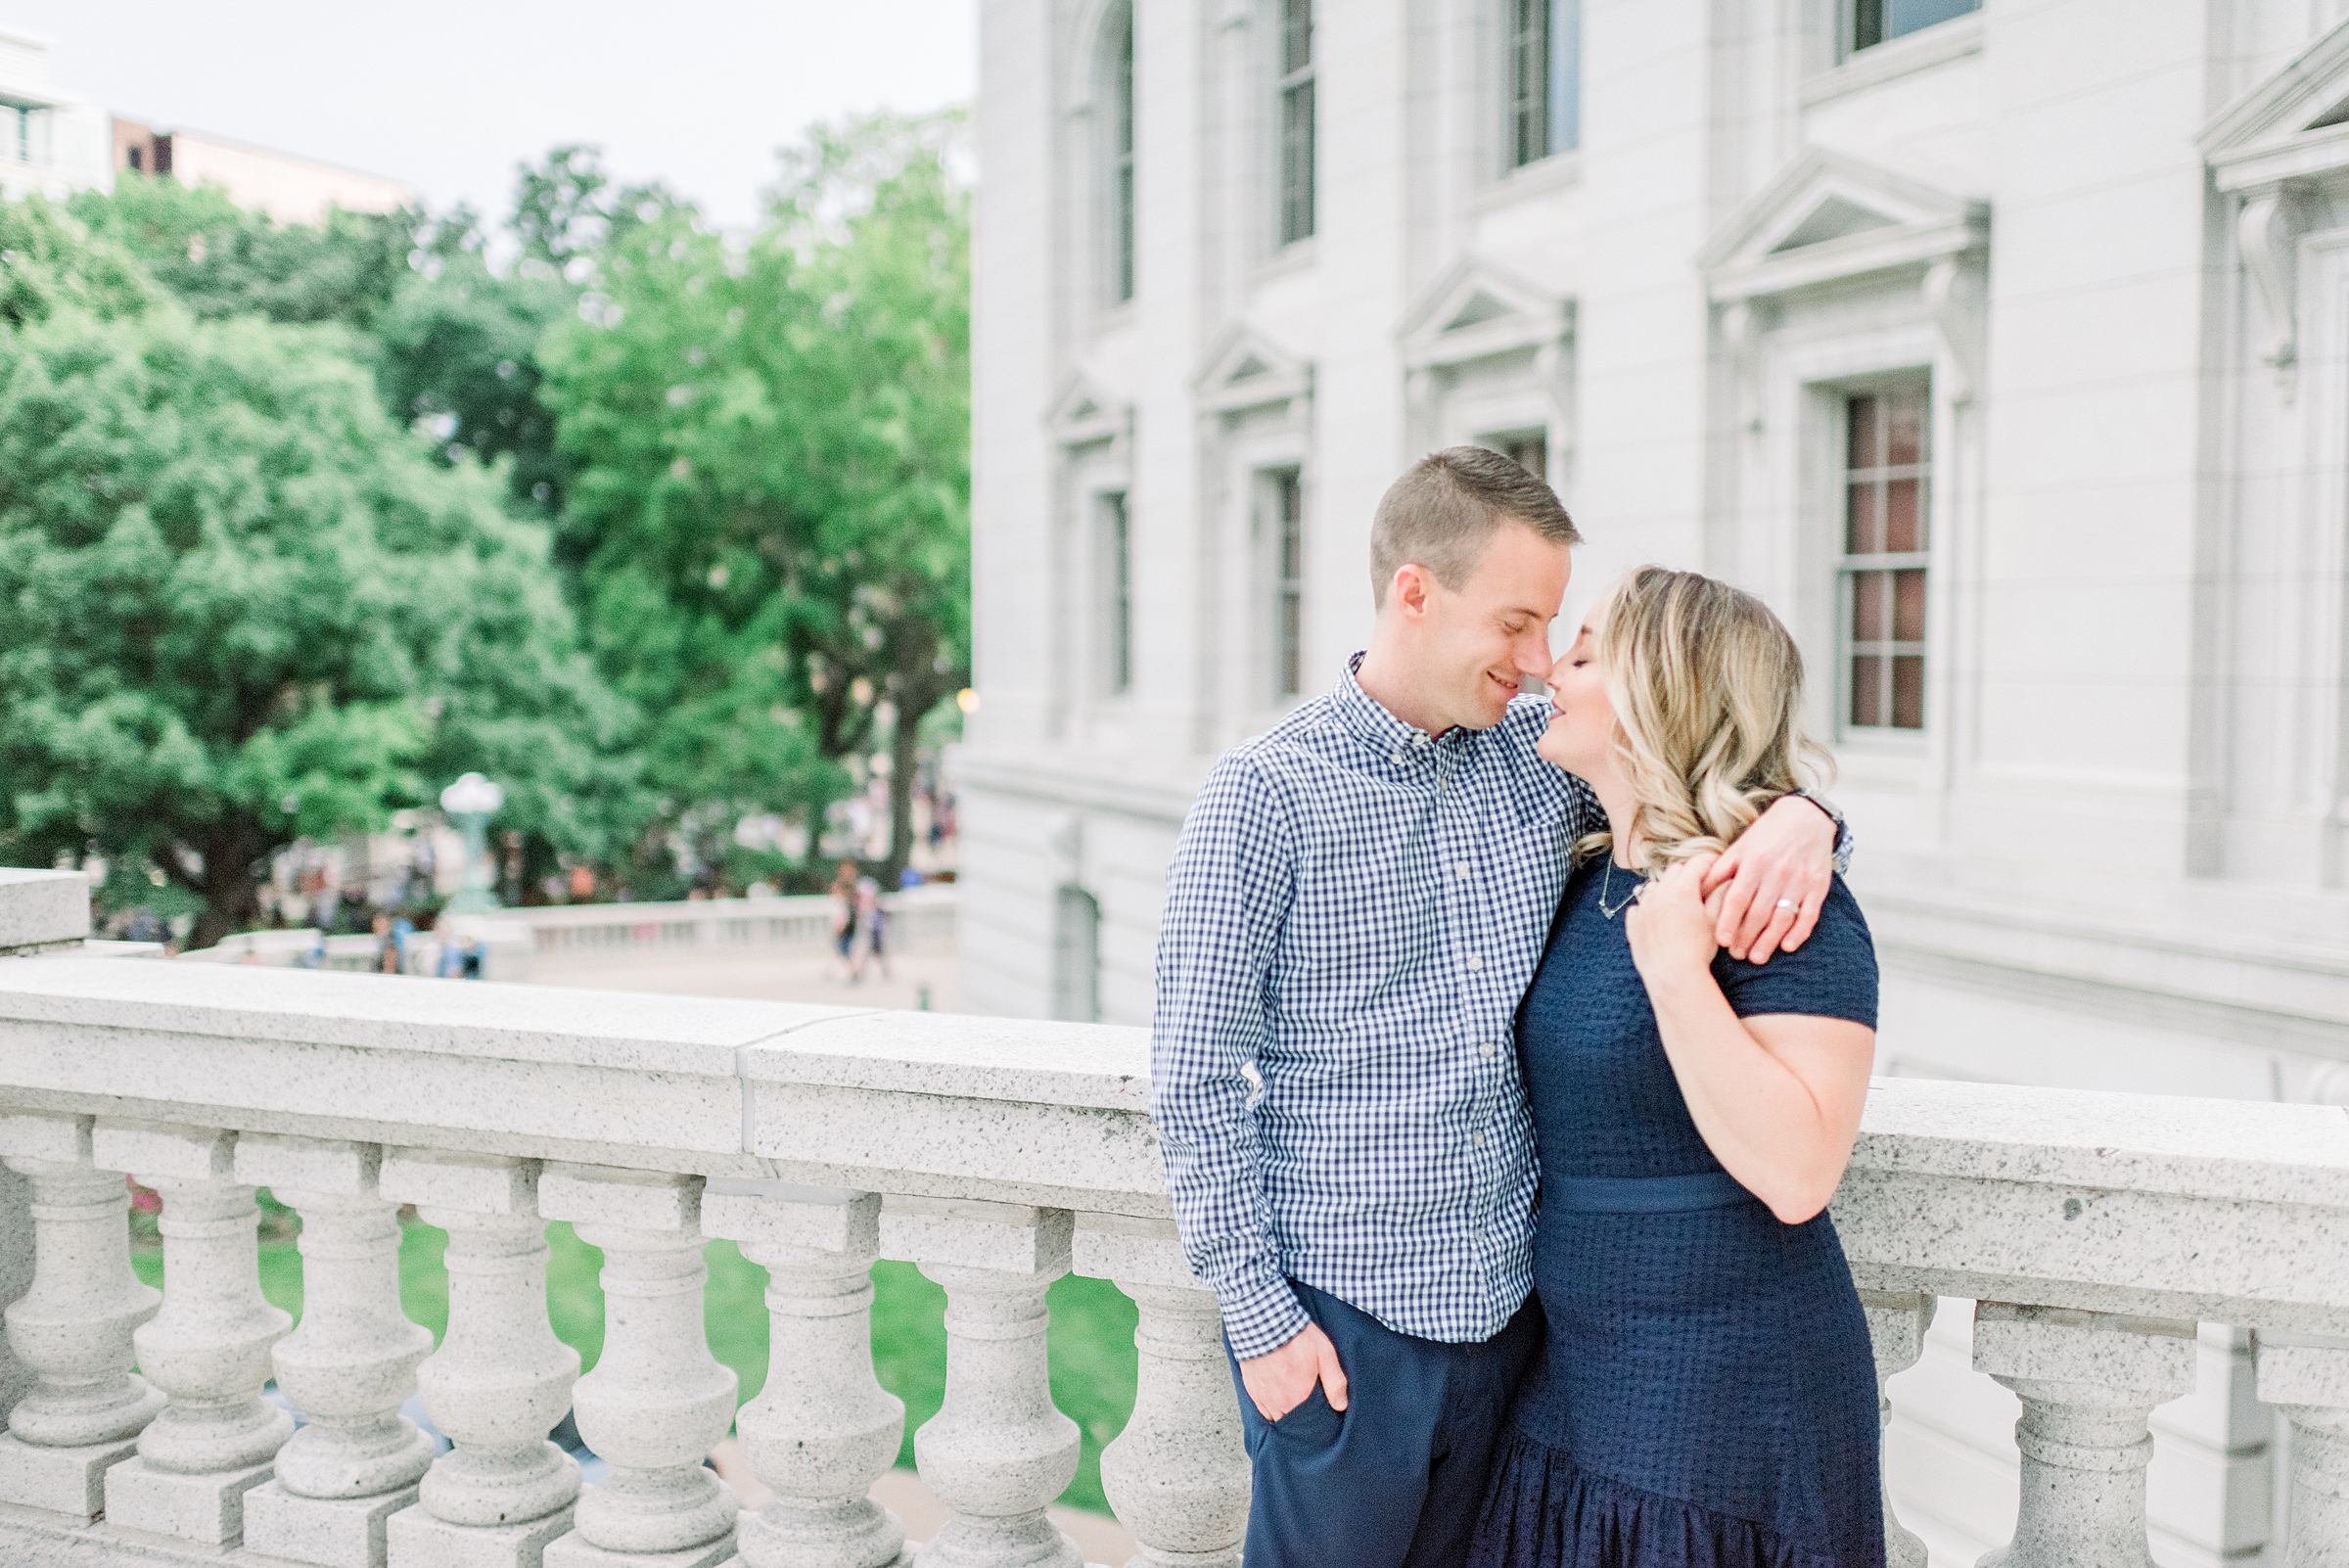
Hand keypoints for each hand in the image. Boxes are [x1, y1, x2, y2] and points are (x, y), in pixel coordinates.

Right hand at [1238, 1320, 1347, 1422]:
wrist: (1263, 1322)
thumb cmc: (1295, 1336)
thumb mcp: (1324, 1354)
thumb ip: (1335, 1382)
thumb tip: (1342, 1405)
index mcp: (1299, 1398)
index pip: (1309, 1423)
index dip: (1315, 1422)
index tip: (1321, 1417)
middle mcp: (1279, 1404)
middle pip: (1292, 1423)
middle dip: (1301, 1421)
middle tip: (1308, 1411)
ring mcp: (1263, 1398)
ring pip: (1276, 1418)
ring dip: (1285, 1415)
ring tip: (1293, 1407)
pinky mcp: (1252, 1391)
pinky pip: (1262, 1411)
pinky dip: (1270, 1410)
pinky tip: (1277, 1402)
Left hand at [1622, 856, 1720, 987]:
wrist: (1673, 975)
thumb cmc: (1698, 950)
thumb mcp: (1715, 921)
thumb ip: (1720, 897)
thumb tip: (1726, 881)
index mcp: (1682, 889)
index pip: (1697, 863)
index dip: (1709, 861)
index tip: (1715, 864)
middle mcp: (1659, 893)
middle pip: (1674, 870)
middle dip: (1688, 872)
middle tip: (1700, 882)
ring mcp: (1643, 908)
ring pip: (1655, 886)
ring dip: (1667, 888)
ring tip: (1679, 901)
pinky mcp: (1634, 924)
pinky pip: (1639, 906)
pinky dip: (1649, 907)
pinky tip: (1659, 916)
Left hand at [1698, 796, 1835, 963]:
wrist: (1807, 817)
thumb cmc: (1767, 834)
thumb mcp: (1740, 846)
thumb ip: (1721, 869)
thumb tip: (1697, 890)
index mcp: (1754, 861)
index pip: (1738, 897)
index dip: (1729, 921)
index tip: (1721, 941)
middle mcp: (1777, 872)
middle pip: (1759, 912)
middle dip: (1747, 937)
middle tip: (1737, 955)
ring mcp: (1800, 880)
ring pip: (1783, 917)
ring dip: (1769, 941)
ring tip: (1756, 958)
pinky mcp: (1819, 886)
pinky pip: (1810, 914)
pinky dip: (1799, 933)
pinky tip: (1787, 947)